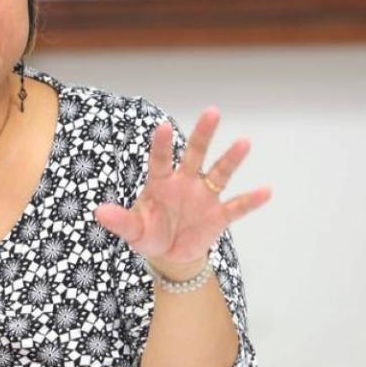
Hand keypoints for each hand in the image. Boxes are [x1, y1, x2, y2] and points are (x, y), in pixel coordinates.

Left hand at [95, 107, 269, 278]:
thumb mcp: (132, 229)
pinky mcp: (219, 215)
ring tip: (244, 142)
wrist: (170, 255)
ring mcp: (204, 196)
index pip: (160, 159)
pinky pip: (237, 206)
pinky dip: (251, 200)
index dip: (161, 144)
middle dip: (203, 134)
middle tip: (212, 111)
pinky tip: (266, 190)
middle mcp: (185, 182)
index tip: (161, 126)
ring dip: (231, 158)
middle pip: (195, 153)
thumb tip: (99, 212)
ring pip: (219, 173)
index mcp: (161, 182)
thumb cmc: (148, 234)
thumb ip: (119, 220)